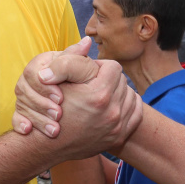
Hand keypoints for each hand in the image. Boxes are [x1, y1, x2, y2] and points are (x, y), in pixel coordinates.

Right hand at [14, 38, 142, 158]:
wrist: (48, 143)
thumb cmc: (51, 108)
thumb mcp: (58, 80)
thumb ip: (72, 57)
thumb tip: (87, 40)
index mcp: (99, 95)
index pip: (113, 66)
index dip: (99, 66)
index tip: (88, 73)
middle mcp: (112, 112)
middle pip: (122, 80)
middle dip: (109, 78)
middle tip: (93, 83)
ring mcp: (117, 126)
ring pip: (130, 95)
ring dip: (118, 91)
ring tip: (101, 93)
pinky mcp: (119, 136)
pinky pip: (136, 112)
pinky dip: (127, 105)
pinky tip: (114, 104)